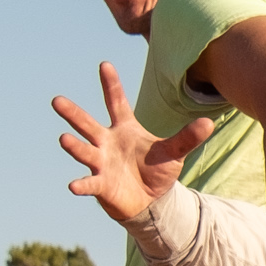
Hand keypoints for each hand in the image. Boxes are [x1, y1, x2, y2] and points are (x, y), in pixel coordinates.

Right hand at [54, 62, 204, 227]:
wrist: (150, 201)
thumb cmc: (156, 170)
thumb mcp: (174, 152)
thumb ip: (188, 138)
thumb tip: (209, 123)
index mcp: (124, 129)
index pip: (116, 103)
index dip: (111, 85)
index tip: (104, 64)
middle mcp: (107, 142)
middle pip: (88, 124)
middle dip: (72, 113)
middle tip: (56, 100)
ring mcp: (101, 163)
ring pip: (85, 151)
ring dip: (74, 146)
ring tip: (63, 138)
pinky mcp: (101, 185)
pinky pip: (89, 183)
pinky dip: (82, 184)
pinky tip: (72, 186)